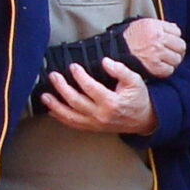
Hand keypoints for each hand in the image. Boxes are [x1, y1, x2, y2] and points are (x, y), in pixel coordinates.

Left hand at [41, 59, 155, 135]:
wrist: (144, 120)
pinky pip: (73, 124)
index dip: (79, 76)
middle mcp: (100, 115)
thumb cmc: (138, 98)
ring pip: (70, 116)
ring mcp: (95, 123)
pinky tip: (52, 110)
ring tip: (45, 96)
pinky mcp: (92, 128)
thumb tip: (105, 62)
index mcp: (111, 103)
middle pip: (75, 101)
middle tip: (54, 76)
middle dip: (62, 88)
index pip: (90, 88)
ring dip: (55, 106)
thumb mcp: (135, 81)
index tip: (73, 67)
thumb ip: (120, 70)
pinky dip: (61, 118)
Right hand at [122, 17, 185, 76]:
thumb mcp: (142, 24)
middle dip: (177, 50)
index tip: (170, 42)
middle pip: (180, 46)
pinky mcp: (154, 66)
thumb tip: (175, 28)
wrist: (113, 51)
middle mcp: (158, 39)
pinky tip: (160, 67)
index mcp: (156, 27)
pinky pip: (169, 70)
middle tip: (172, 53)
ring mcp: (157, 53)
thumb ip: (160, 25)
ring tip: (165, 61)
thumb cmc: (127, 38)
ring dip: (172, 61)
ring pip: (177, 59)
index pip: (177, 32)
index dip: (174, 38)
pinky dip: (166, 70)